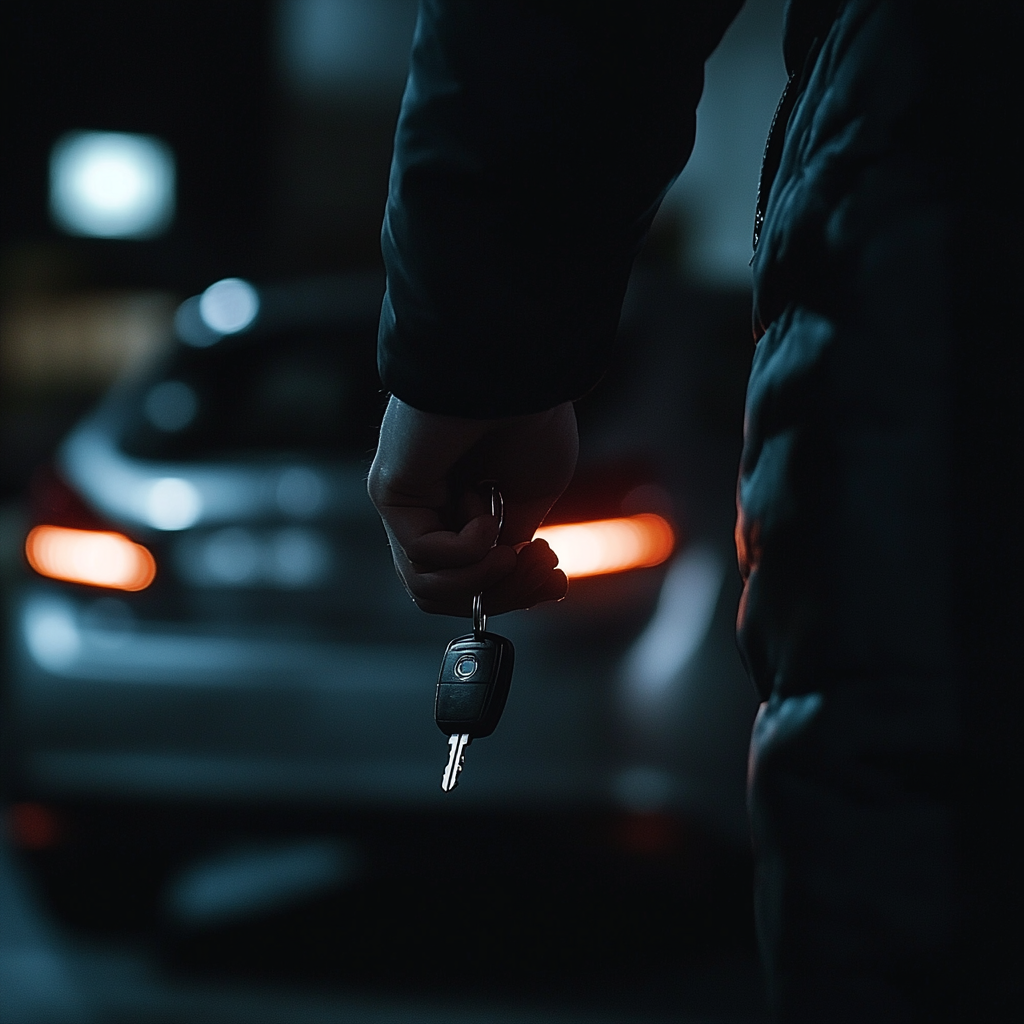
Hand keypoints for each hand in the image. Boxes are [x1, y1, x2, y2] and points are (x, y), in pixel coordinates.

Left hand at [367, 397, 577, 615]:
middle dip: (501, 594)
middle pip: (443, 592)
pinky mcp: (391, 492)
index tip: (554, 579)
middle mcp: (425, 506)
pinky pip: (423, 555)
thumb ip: (510, 539)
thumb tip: (502, 573)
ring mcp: (404, 501)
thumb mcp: (533, 495)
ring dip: (480, 581)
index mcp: (458, 507)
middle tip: (537, 568)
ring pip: (425, 586)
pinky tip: (483, 512)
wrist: (516, 373)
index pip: (466, 579)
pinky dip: (466, 547)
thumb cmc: (530, 419)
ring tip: (507, 551)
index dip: (511, 594)